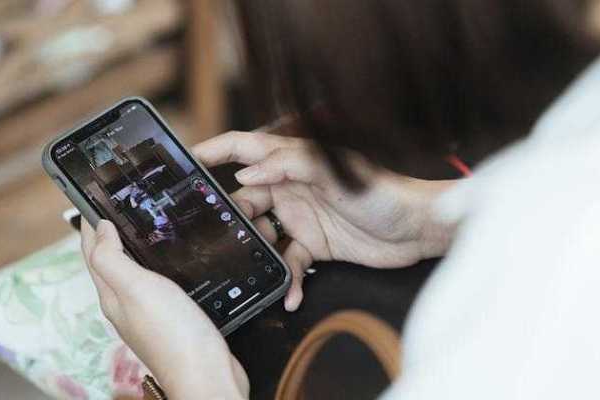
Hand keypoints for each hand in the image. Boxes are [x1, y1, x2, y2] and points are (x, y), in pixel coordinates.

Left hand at [81, 220, 247, 399]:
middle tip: (113, 208)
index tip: (91, 200)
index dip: (90, 225)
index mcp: (113, 296)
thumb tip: (99, 229)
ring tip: (137, 229)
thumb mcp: (137, 288)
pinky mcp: (173, 320)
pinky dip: (156, 268)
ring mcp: (150, 314)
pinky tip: (169, 265)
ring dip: (132, 250)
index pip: (94, 253)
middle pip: (111, 263)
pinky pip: (158, 286)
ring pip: (134, 274)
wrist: (207, 375)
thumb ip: (113, 259)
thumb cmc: (173, 336)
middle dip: (109, 235)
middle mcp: (127, 305)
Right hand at [193, 131, 457, 310]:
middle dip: (227, 215)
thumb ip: (288, 165)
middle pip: (245, 198)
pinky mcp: (314, 246)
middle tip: (208, 234)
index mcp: (292, 162)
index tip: (183, 162)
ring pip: (261, 234)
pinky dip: (285, 279)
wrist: (417, 230)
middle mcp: (291, 187)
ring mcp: (301, 218)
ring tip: (242, 268)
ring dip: (253, 252)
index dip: (213, 151)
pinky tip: (287, 294)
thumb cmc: (382, 192)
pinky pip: (288, 262)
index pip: (244, 149)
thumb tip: (244, 175)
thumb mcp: (334, 172)